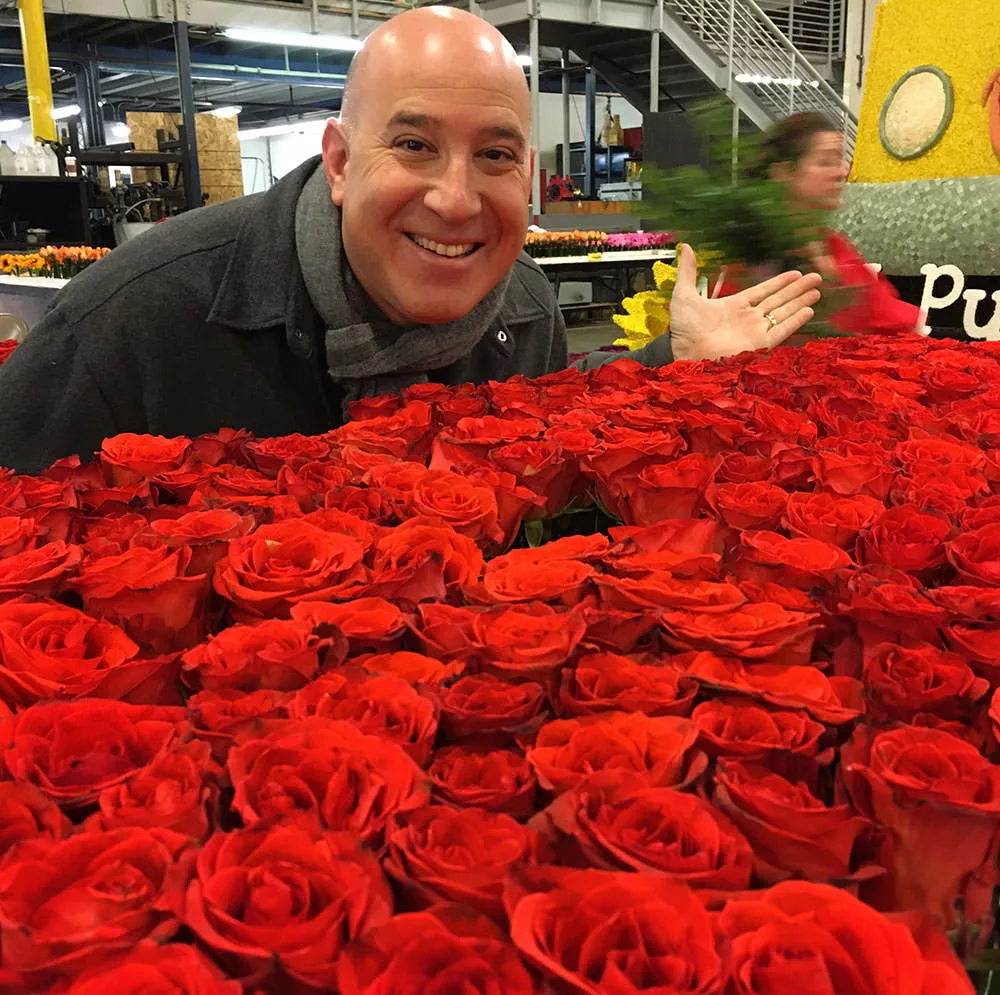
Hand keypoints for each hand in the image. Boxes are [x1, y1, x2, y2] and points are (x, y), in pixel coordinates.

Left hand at [669, 244, 821, 361]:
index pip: (762, 291)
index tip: (795, 273)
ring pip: (783, 313)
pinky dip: (794, 321)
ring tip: (817, 292)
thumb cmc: (683, 328)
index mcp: (733, 306)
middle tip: (816, 278)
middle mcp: (747, 318)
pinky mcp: (758, 345)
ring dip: (800, 302)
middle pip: (778, 300)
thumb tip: (685, 246)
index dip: (779, 282)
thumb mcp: (684, 294)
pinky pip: (781, 331)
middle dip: (797, 289)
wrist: (685, 353)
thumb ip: (688, 271)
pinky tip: (808, 311)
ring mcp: (754, 332)